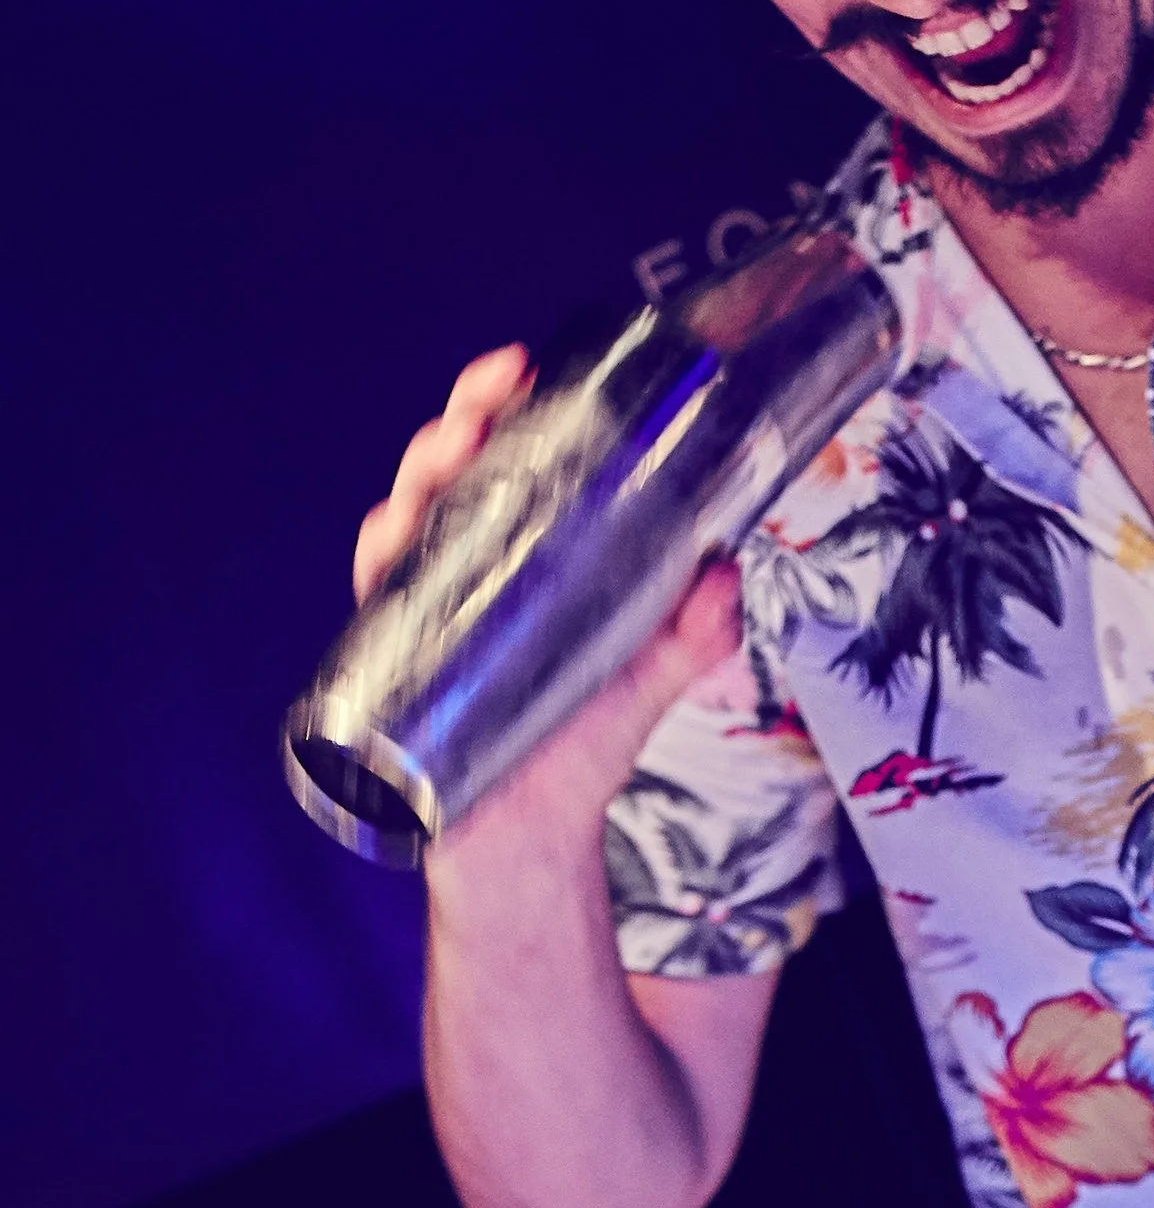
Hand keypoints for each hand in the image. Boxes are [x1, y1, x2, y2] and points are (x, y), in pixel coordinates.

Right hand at [355, 346, 747, 862]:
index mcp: (525, 556)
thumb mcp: (652, 676)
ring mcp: (428, 613)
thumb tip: (725, 567)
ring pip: (408, 520)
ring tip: (452, 448)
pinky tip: (392, 532)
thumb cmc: (580, 748)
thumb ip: (695, 630)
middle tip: (490, 397)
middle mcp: (469, 572)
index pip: (509, 462)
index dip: (506, 407)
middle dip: (462, 422)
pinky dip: (379, 560)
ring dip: (420, 475)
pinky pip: (375, 598)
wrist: (532, 842)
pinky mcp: (398, 664)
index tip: (524, 366)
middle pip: (452, 475)